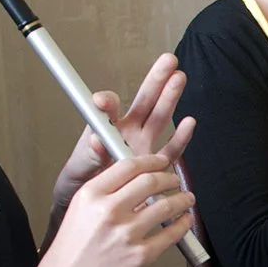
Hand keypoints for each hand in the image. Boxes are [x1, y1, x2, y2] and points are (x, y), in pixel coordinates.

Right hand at [28, 154, 193, 266]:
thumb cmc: (67, 258)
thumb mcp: (77, 214)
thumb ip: (104, 196)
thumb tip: (135, 185)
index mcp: (90, 196)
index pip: (129, 165)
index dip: (152, 161)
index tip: (161, 163)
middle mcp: (108, 210)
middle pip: (151, 181)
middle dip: (170, 179)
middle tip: (176, 181)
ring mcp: (126, 234)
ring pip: (167, 206)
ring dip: (182, 199)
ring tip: (187, 199)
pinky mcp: (140, 256)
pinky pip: (171, 234)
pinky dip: (183, 225)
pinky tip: (185, 221)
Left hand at [52, 54, 196, 205]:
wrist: (95, 205)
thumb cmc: (84, 180)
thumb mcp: (78, 167)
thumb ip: (88, 154)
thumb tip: (96, 142)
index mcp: (106, 129)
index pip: (107, 109)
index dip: (106, 103)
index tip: (102, 101)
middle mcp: (127, 133)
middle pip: (144, 101)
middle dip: (156, 80)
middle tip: (168, 61)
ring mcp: (143, 146)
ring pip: (160, 117)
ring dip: (169, 97)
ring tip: (179, 77)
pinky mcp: (155, 164)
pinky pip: (171, 149)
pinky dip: (180, 137)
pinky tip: (188, 121)